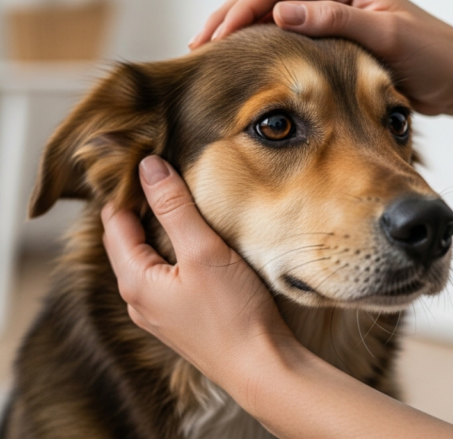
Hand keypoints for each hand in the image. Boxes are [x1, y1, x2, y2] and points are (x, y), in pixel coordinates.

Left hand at [101, 155, 295, 387]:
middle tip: (165, 176)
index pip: (115, 222)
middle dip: (141, 208)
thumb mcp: (203, 250)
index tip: (146, 162)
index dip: (127, 190)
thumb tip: (148, 167)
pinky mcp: (181, 319)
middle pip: (128, 242)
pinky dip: (173, 253)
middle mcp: (138, 299)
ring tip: (181, 204)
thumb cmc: (233, 312)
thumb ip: (175, 207)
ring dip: (159, 231)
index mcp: (134, 280)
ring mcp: (158, 313)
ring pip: (147, 260)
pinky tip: (195, 245)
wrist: (260, 366)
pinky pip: (165, 276)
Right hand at [188, 0, 452, 115]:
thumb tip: (280, 14)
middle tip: (197, 47)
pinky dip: (266, 50)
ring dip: (243, 35)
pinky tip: (249, 69)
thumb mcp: (385, 37)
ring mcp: (335, 15)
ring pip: (275, 19)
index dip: (240, 10)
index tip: (214, 39)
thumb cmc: (433, 55)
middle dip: (230, 19)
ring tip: (212, 57)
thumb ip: (334, 21)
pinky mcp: (337, 40)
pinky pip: (291, 40)